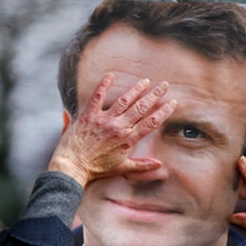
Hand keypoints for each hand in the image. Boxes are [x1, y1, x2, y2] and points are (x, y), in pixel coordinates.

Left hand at [49, 74, 175, 185]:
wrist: (73, 167)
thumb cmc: (97, 169)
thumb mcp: (122, 168)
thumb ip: (142, 165)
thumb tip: (160, 165)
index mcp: (128, 139)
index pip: (151, 122)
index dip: (163, 111)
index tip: (172, 102)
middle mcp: (118, 127)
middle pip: (141, 108)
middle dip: (154, 95)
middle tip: (163, 85)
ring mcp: (104, 120)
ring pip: (124, 101)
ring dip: (136, 89)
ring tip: (145, 81)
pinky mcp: (89, 116)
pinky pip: (97, 97)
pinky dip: (103, 85)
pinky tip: (110, 75)